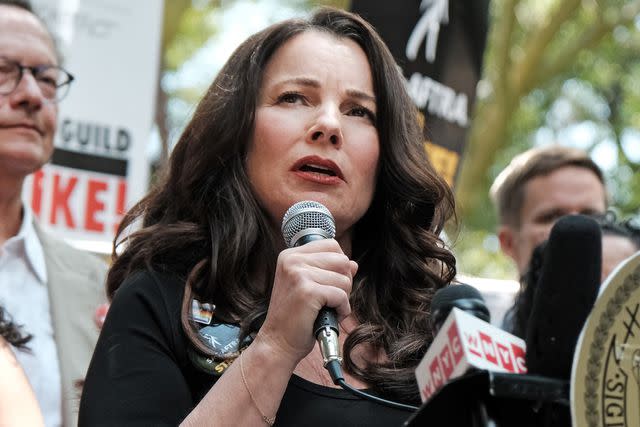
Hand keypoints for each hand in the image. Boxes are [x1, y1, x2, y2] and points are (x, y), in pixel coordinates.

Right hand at [256, 239, 357, 364]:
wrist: (278, 342)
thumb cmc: (295, 316)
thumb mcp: (310, 286)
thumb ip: (330, 271)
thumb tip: (353, 264)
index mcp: (291, 255)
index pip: (332, 245)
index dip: (339, 266)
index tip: (328, 284)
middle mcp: (292, 260)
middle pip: (342, 260)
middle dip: (344, 282)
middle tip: (329, 299)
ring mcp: (298, 274)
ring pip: (345, 278)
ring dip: (343, 298)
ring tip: (326, 308)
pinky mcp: (307, 291)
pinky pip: (341, 295)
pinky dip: (342, 309)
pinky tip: (330, 315)